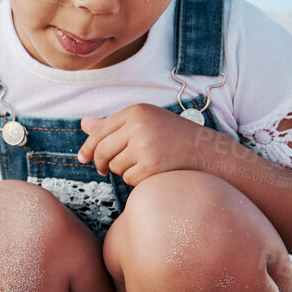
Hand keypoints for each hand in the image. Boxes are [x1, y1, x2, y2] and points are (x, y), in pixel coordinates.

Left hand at [76, 102, 213, 184]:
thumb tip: (83, 123)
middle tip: (103, 170)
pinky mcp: (152, 166)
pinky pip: (129, 179)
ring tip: (142, 164)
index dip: (88, 147)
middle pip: (103, 151)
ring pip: (115, 166)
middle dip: (100, 163)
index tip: (82, 158)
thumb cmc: (174, 137)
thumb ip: (113, 125)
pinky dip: (136, 180)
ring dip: (123, 171)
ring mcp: (145, 146)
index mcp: (136, 111)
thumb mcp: (145, 123)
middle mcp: (139, 126)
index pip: (100, 131)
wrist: (208, 153)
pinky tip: (151, 173)